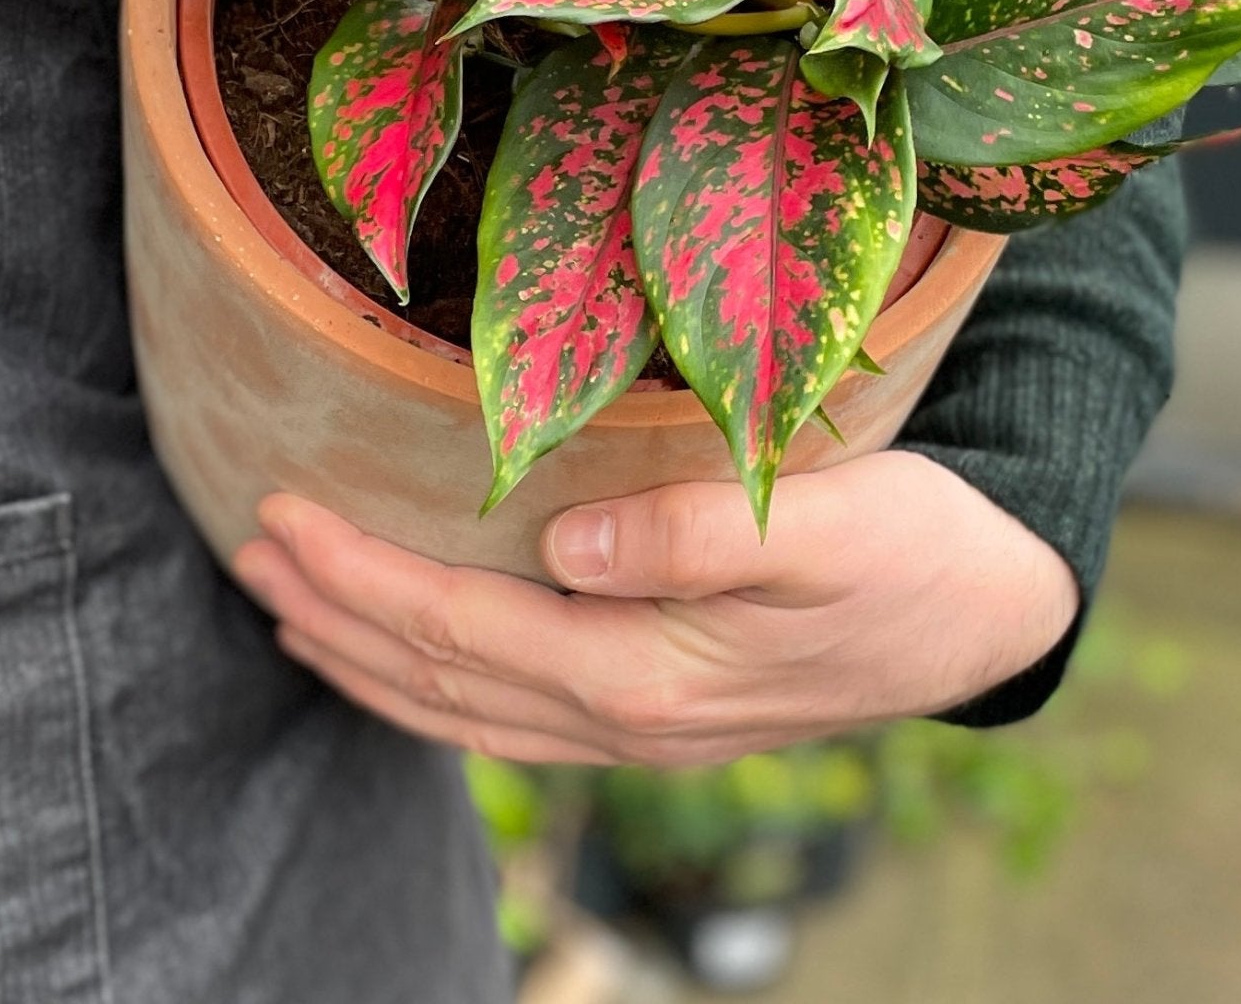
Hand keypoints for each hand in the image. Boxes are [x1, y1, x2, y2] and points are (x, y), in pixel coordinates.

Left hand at [231, 451, 1077, 765]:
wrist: (991, 612)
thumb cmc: (914, 548)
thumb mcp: (824, 524)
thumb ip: (695, 535)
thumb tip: (565, 548)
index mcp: (647, 669)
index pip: (461, 626)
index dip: (361, 574)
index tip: (281, 512)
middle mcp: (625, 717)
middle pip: (440, 677)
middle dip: (335, 612)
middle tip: (249, 546)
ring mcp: (640, 727)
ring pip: (464, 711)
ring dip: (368, 658)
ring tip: (292, 606)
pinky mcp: (662, 707)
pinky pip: (511, 715)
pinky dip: (436, 689)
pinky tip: (412, 660)